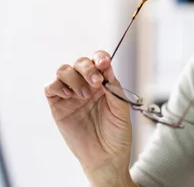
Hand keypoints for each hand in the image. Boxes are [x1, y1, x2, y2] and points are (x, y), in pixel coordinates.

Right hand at [44, 51, 132, 180]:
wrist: (106, 156)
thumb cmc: (117, 133)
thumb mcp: (121, 108)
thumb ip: (114, 88)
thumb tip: (106, 67)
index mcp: (104, 83)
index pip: (99, 61)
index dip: (100, 57)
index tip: (104, 63)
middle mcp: (87, 85)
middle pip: (80, 62)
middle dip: (87, 68)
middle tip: (96, 82)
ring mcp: (72, 95)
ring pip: (64, 70)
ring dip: (74, 77)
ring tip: (83, 96)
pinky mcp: (58, 106)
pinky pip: (51, 87)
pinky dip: (57, 86)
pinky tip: (69, 96)